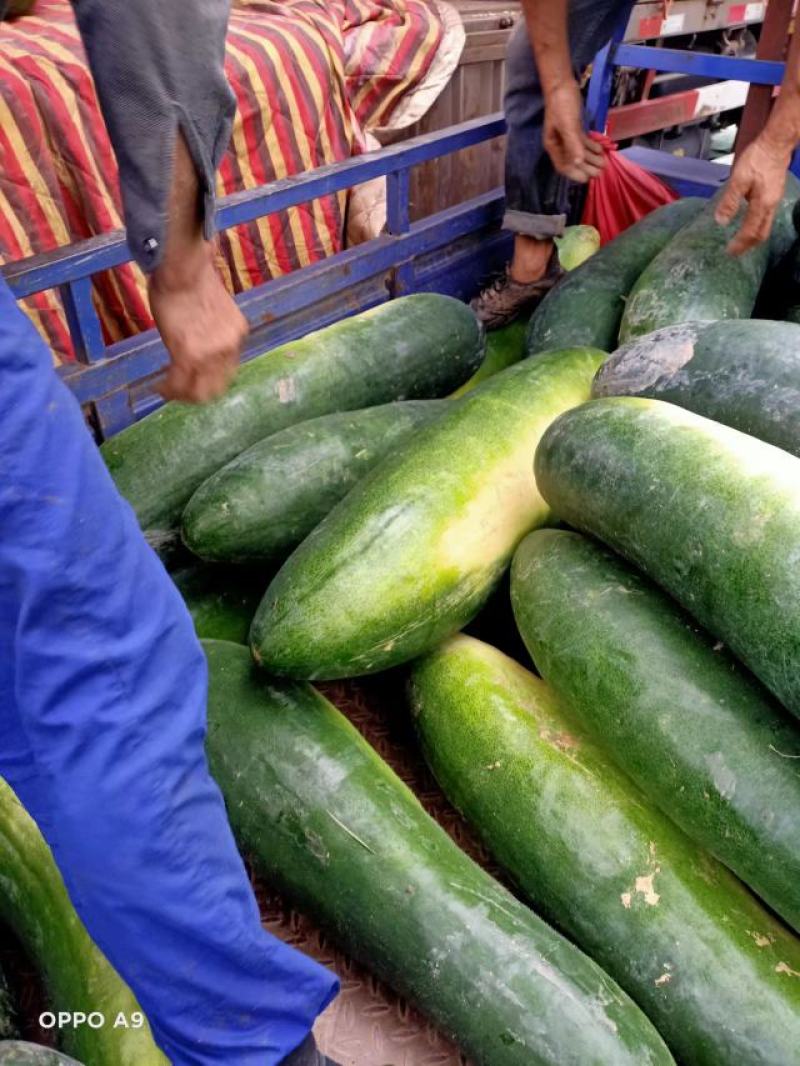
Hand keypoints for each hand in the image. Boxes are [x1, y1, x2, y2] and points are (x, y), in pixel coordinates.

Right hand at [149, 243, 248, 403]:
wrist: (183, 267)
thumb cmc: (191, 281)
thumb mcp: (212, 311)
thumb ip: (211, 333)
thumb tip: (198, 343)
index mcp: (237, 335)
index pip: (226, 371)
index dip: (208, 379)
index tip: (193, 380)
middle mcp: (229, 348)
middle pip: (216, 388)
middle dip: (196, 394)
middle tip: (179, 391)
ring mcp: (211, 354)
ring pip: (198, 392)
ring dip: (181, 395)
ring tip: (168, 391)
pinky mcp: (189, 355)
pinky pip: (178, 383)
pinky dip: (168, 390)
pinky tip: (160, 388)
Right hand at [543, 81, 604, 182]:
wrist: (561, 84)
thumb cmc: (561, 104)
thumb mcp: (568, 124)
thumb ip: (573, 144)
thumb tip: (578, 163)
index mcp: (553, 145)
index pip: (563, 166)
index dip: (575, 174)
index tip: (588, 179)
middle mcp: (559, 144)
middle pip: (573, 161)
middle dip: (587, 167)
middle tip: (600, 172)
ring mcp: (566, 136)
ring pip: (580, 152)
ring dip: (591, 158)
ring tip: (604, 163)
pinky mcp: (574, 128)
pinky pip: (583, 142)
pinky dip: (591, 147)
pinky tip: (600, 150)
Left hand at [715, 134, 791, 255]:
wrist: (776, 144)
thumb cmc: (757, 159)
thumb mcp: (738, 179)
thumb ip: (730, 201)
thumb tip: (721, 221)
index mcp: (762, 204)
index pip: (750, 232)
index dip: (739, 244)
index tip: (729, 252)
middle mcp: (771, 206)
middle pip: (761, 234)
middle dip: (748, 246)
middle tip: (735, 252)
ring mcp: (775, 200)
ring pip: (765, 227)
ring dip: (753, 237)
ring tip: (740, 242)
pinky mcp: (774, 195)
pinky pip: (767, 218)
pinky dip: (757, 227)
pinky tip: (748, 224)